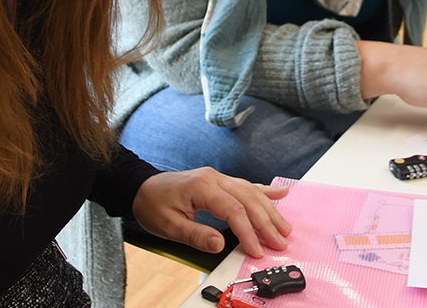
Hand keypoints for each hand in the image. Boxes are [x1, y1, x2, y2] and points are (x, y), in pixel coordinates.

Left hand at [131, 168, 290, 257]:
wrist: (142, 188)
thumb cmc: (153, 205)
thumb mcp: (168, 225)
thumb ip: (195, 235)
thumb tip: (219, 245)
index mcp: (202, 186)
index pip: (233, 209)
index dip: (248, 231)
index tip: (257, 248)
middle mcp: (214, 178)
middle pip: (248, 199)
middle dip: (266, 222)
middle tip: (280, 242)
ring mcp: (218, 177)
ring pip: (251, 192)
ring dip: (269, 210)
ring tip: (284, 227)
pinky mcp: (219, 181)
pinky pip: (246, 185)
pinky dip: (264, 190)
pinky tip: (280, 193)